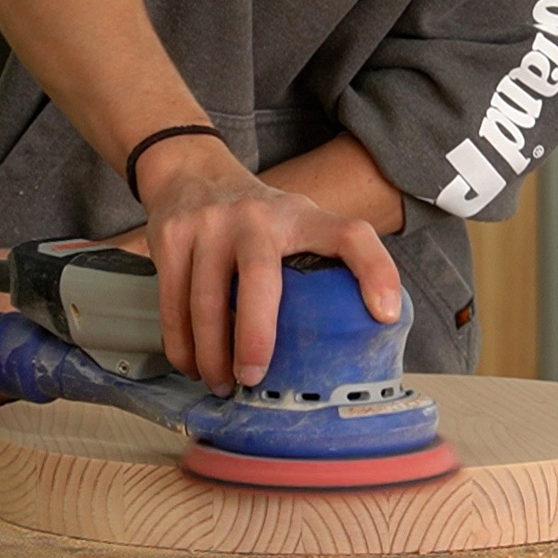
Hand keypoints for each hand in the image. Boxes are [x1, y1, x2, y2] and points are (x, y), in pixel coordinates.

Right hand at [136, 135, 401, 396]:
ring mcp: (209, 225)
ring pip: (206, 301)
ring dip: (212, 354)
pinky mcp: (172, 238)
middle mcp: (256, 217)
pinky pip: (172, 303)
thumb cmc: (257, 217)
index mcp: (302, 216)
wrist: (191, 172)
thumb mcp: (298, 222)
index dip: (375, 271)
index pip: (350, 235)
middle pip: (260, 279)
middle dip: (255, 336)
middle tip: (254, 378)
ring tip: (222, 385)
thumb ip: (322, 262)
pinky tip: (193, 366)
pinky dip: (182, 344)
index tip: (386, 315)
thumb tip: (358, 333)